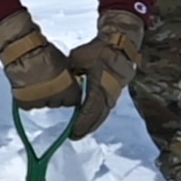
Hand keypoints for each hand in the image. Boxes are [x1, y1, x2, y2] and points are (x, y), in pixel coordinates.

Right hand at [0, 10, 78, 108]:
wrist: (24, 51)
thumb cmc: (43, 52)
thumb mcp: (64, 62)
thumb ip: (68, 75)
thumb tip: (68, 78)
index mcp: (69, 90)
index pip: (73, 100)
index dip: (68, 93)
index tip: (65, 88)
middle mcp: (56, 99)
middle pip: (57, 102)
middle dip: (54, 94)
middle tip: (48, 83)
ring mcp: (40, 101)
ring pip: (42, 103)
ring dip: (41, 96)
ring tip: (36, 83)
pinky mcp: (25, 102)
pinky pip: (28, 105)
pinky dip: (27, 99)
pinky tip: (27, 88)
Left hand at [66, 10, 144, 137]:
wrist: (120, 45)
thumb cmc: (99, 50)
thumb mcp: (78, 59)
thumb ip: (70, 72)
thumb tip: (60, 81)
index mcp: (99, 86)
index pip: (90, 110)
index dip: (81, 123)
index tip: (73, 132)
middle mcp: (109, 94)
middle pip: (97, 117)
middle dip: (86, 128)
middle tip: (75, 136)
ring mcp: (114, 94)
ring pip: (103, 113)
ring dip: (93, 123)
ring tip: (81, 131)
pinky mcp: (115, 92)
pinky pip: (106, 107)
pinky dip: (98, 115)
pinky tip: (91, 119)